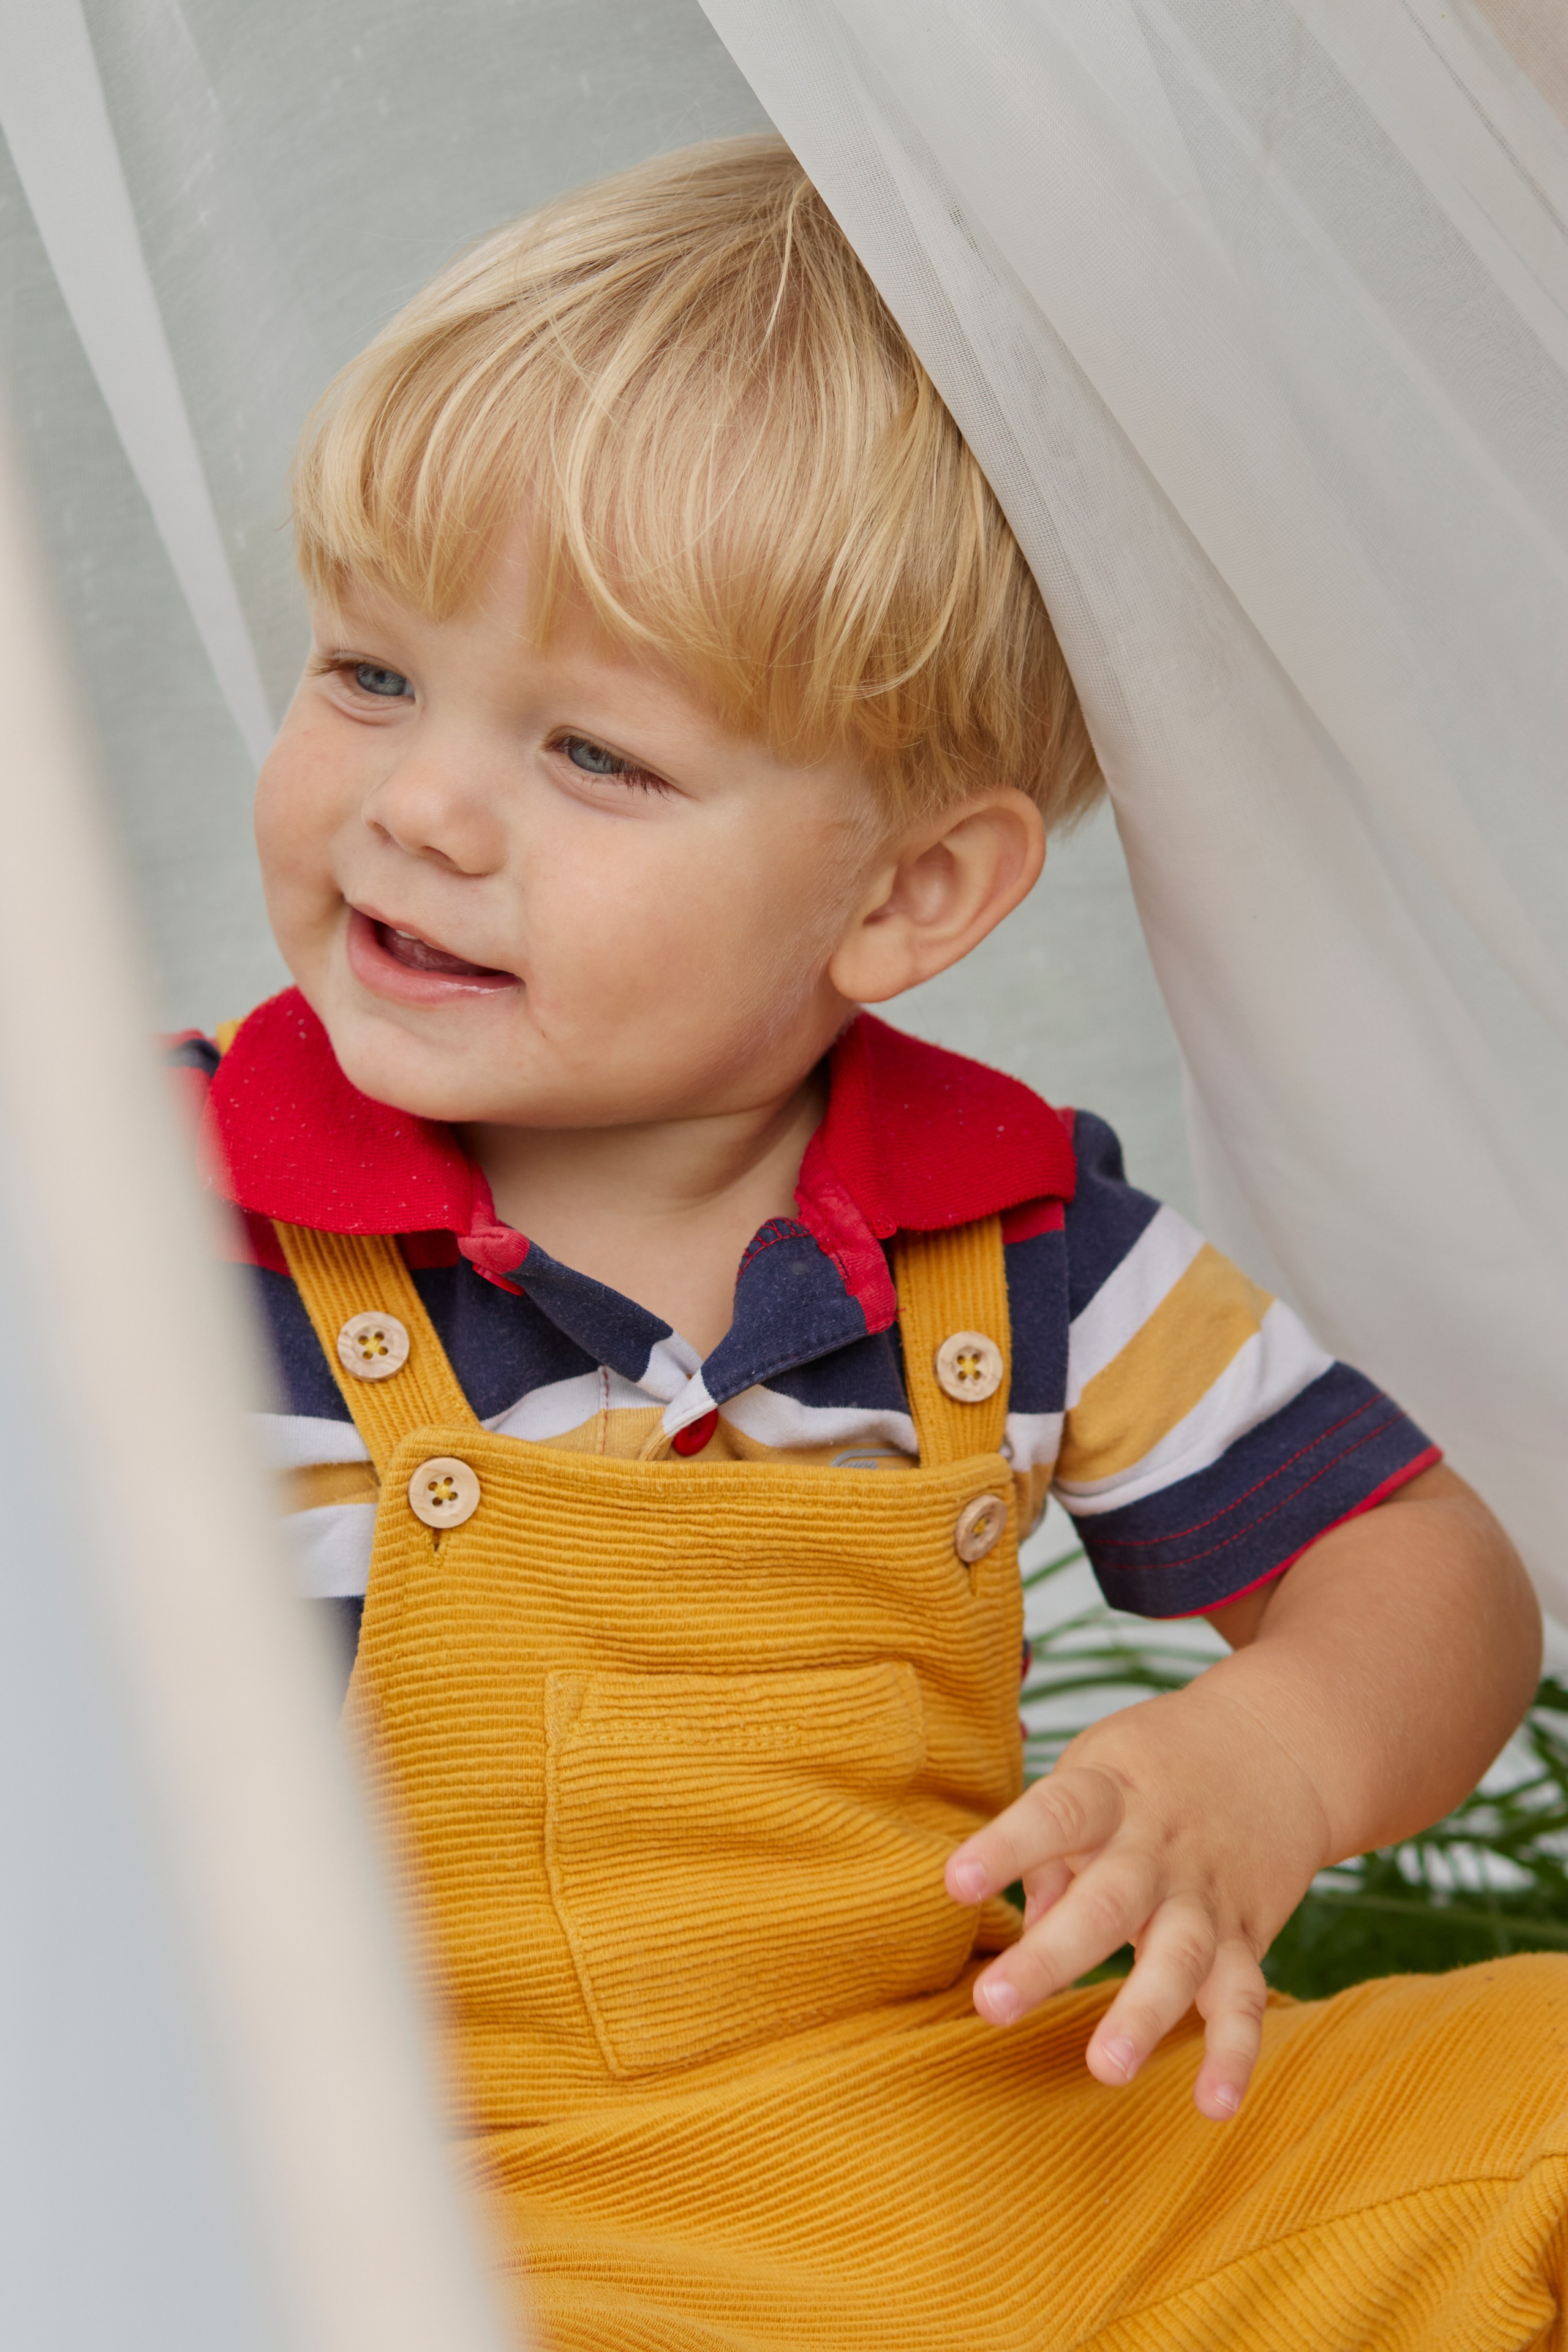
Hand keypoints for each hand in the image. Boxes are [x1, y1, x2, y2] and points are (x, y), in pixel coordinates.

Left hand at [944, 1679, 1331, 2118]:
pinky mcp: (1248, 1935)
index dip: (1007, 1847)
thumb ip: (1055, 1849)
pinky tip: (1213, 2105)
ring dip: (1144, 2013)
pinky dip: (1234, 2054)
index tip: (955, 1883)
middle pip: (1108, 1901)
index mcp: (1111, 1794)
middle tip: (992, 2007)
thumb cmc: (1156, 1765)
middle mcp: (1159, 1847)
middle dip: (1051, 1958)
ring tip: (1106, 2068)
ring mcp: (1206, 1895)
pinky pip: (1245, 1999)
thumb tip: (1026, 1925)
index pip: (1056, 1814)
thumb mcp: (1096, 1770)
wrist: (1278, 1744)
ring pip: (1179, 1955)